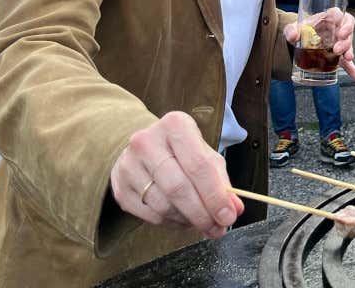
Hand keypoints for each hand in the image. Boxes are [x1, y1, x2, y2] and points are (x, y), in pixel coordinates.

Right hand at [110, 111, 242, 238]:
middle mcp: (147, 142)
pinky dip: (172, 223)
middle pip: (178, 188)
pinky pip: (151, 216)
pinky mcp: (120, 187)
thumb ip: (221, 181)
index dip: (215, 195)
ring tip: (202, 221)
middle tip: (218, 229)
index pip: (199, 165)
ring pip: (163, 206)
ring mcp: (129, 165)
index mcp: (175, 125)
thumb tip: (234, 209)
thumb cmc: (182, 151)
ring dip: (188, 220)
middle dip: (202, 214)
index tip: (228, 216)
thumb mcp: (205, 155)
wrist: (144, 148)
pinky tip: (183, 218)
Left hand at [284, 7, 354, 82]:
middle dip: (346, 40)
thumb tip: (293, 36)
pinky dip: (354, 70)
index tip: (340, 32)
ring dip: (349, 51)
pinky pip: (349, 62)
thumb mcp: (292, 28)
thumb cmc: (300, 30)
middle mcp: (336, 28)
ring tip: (346, 59)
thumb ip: (290, 30)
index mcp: (327, 18)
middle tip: (338, 49)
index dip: (342, 22)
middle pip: (347, 30)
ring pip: (349, 44)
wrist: (300, 40)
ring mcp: (339, 42)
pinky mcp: (339, 55)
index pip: (338, 14)